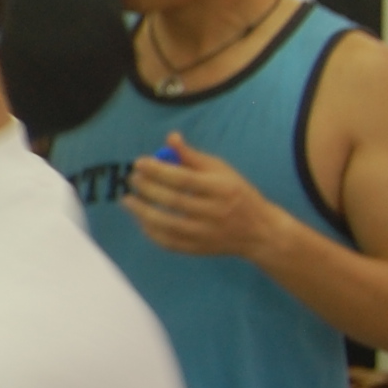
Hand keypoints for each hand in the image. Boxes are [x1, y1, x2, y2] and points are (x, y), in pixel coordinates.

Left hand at [124, 133, 278, 259]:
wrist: (259, 231)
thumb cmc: (236, 193)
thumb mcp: (222, 170)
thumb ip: (193, 156)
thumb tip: (170, 137)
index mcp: (222, 189)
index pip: (185, 179)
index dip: (159, 170)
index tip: (140, 162)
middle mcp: (216, 213)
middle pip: (174, 201)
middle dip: (148, 188)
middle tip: (133, 178)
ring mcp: (207, 234)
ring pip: (168, 225)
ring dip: (142, 212)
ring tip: (127, 200)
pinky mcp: (199, 249)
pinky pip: (169, 242)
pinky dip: (151, 231)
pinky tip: (142, 219)